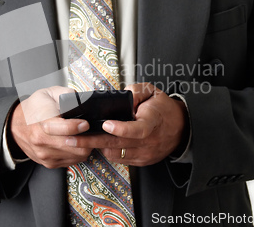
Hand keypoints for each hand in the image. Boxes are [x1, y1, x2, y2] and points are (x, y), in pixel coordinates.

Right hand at [10, 86, 92, 168]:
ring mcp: (45, 154)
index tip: (85, 123)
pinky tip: (77, 143)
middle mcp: (41, 140)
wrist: (15, 125)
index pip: (63, 128)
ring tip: (86, 135)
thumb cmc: (34, 108)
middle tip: (93, 130)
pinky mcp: (49, 163)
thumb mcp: (48, 93)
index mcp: (41, 121)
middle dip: (87, 138)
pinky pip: (72, 161)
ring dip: (85, 146)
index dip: (76, 127)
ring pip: (76, 155)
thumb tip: (81, 100)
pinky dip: (78, 153)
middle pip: (73, 145)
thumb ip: (66, 95)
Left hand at [65, 83, 187, 165]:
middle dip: (92, 141)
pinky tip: (97, 142)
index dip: (121, 128)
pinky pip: (119, 158)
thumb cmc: (162, 108)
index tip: (106, 125)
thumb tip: (121, 95)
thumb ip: (136, 91)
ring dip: (97, 146)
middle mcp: (149, 141)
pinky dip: (107, 150)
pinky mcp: (141, 161)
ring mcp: (145, 154)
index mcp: (153, 122)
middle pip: (118, 144)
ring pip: (115, 153)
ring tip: (80, 139)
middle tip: (72, 138)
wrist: (180, 128)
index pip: (138, 129)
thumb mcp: (152, 92)